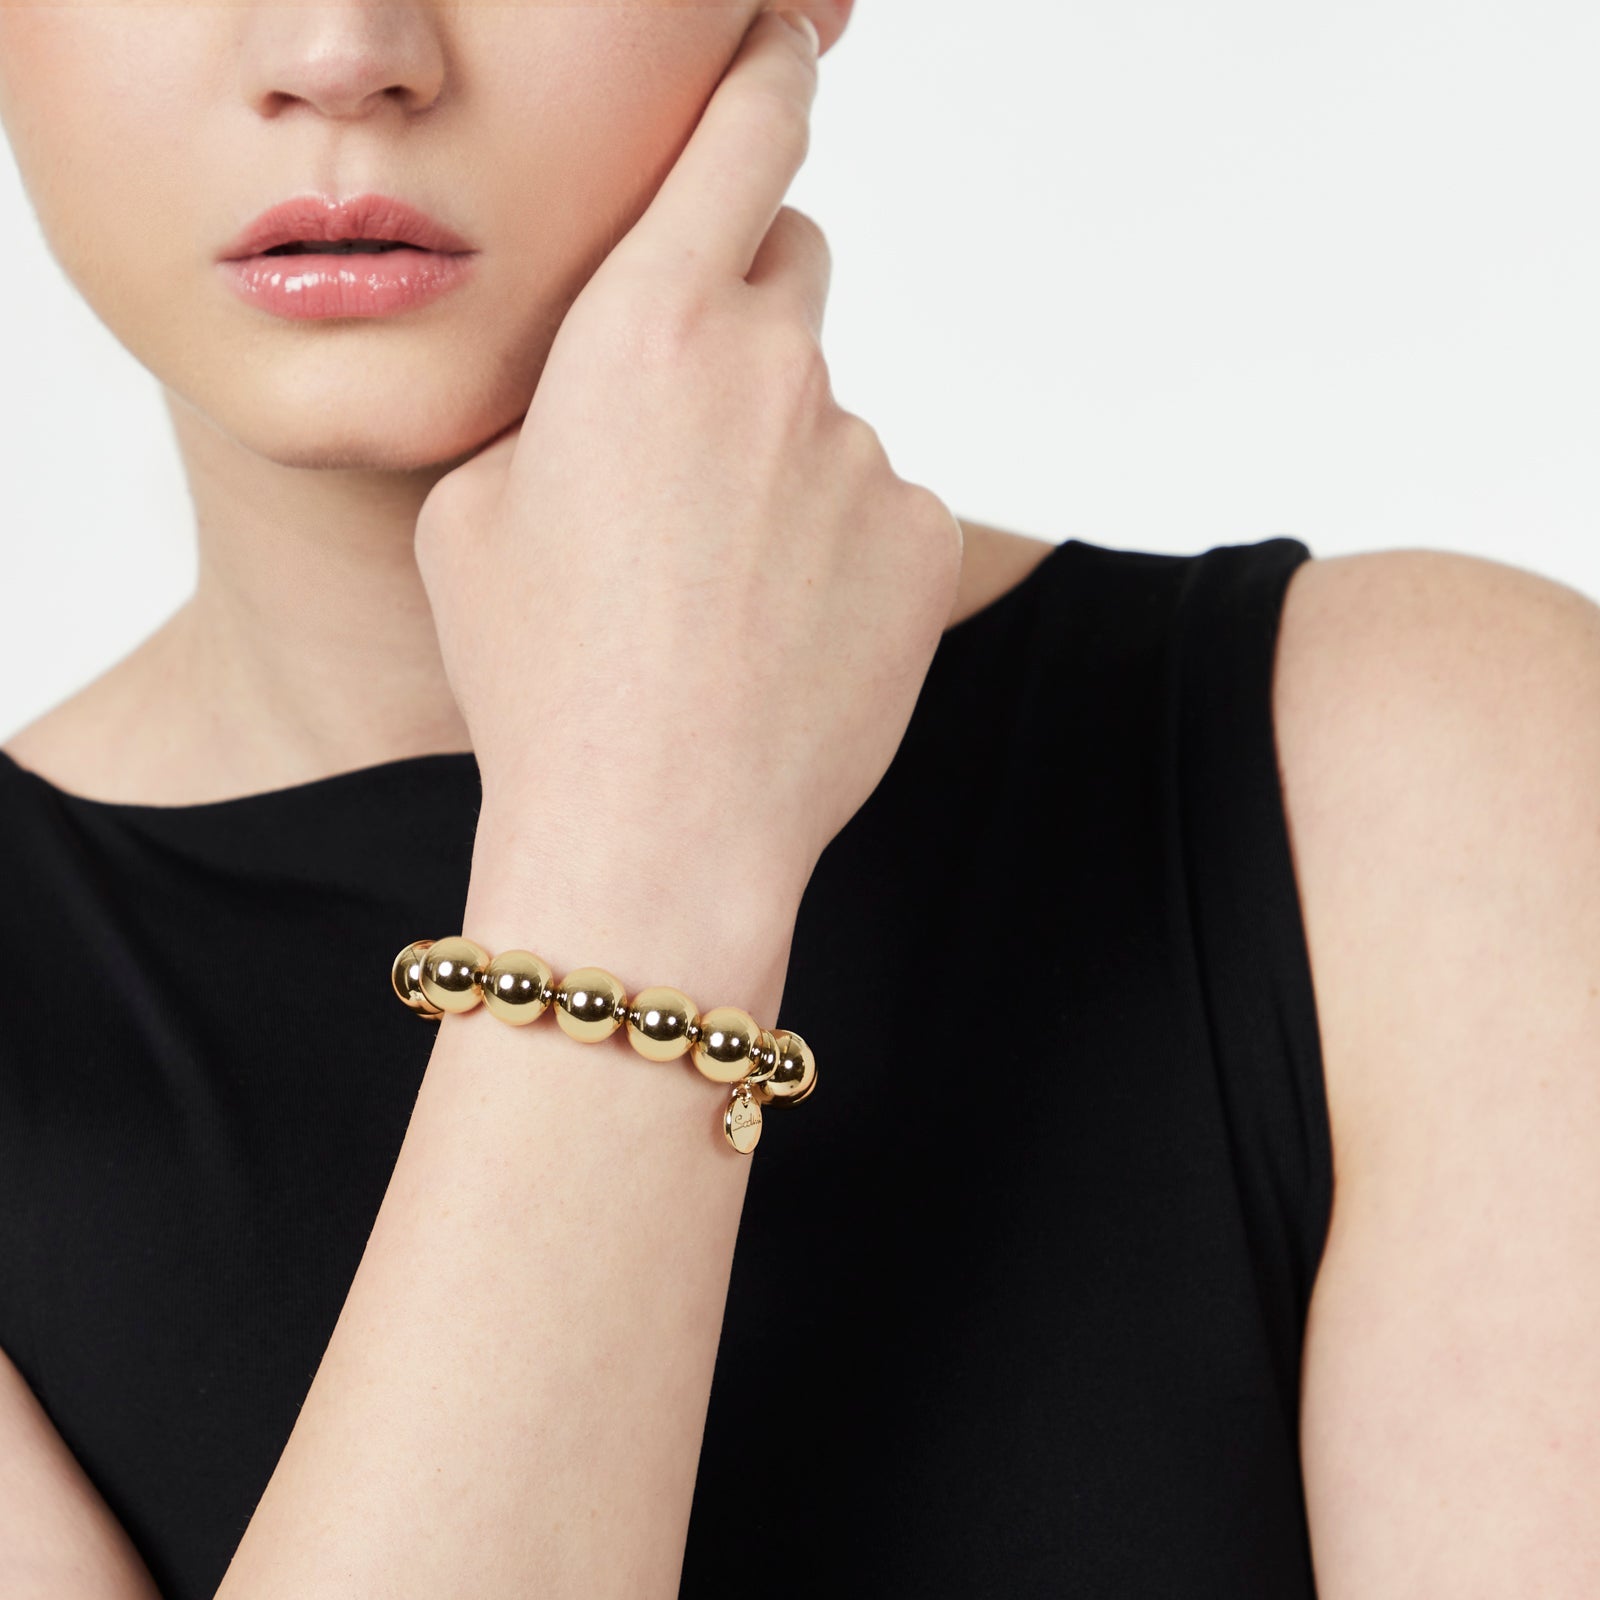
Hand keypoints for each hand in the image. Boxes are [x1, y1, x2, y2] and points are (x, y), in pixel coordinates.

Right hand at [415, 8, 963, 912]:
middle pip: (790, 269)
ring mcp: (864, 453)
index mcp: (643, 330)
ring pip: (826, 417)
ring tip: (722, 595)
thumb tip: (617, 389)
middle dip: (746, 321)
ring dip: (785, 467)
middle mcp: (772, 366)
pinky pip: (882, 508)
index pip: (737, 140)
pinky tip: (785, 633)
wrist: (657, 833)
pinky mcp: (926, 538)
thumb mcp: (477, 513)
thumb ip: (556, 405)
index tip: (782, 47)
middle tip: (695, 443)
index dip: (763, 80)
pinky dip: (841, 548)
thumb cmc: (543, 681)